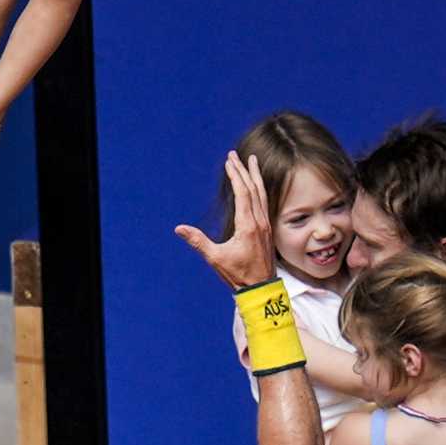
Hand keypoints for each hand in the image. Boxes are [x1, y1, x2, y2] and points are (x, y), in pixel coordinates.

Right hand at [175, 152, 274, 288]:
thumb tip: (179, 228)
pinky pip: (264, 203)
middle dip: (244, 170)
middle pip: (253, 189)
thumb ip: (198, 241)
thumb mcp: (215, 258)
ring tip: (252, 162)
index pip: (243, 193)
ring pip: (261, 194)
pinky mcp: (266, 230)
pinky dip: (259, 189)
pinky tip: (256, 186)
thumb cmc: (238, 275)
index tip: (229, 161)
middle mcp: (259, 222)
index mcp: (248, 225)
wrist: (260, 289)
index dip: (236, 175)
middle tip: (236, 155)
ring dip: (255, 176)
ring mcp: (265, 225)